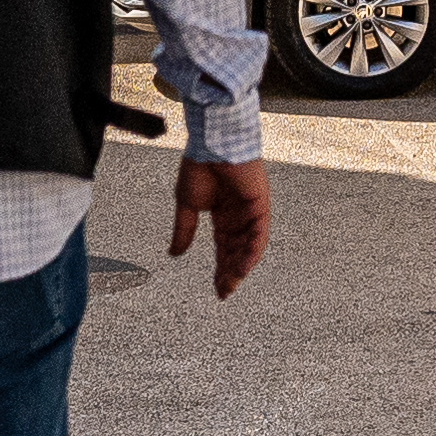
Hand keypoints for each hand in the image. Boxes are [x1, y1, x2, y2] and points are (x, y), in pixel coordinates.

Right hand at [170, 155, 273, 297]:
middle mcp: (240, 216)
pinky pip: (259, 235)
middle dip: (231, 274)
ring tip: (231, 285)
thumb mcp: (187, 205)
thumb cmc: (200, 165)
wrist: (212, 143)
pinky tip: (242, 267)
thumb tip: (174, 254)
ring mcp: (252, 211)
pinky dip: (251, 252)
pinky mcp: (260, 205)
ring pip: (250, 247)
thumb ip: (184, 230)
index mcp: (224, 215)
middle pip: (238, 252)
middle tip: (224, 292)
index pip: (224, 248)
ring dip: (241, 267)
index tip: (217, 288)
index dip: (221, 269)